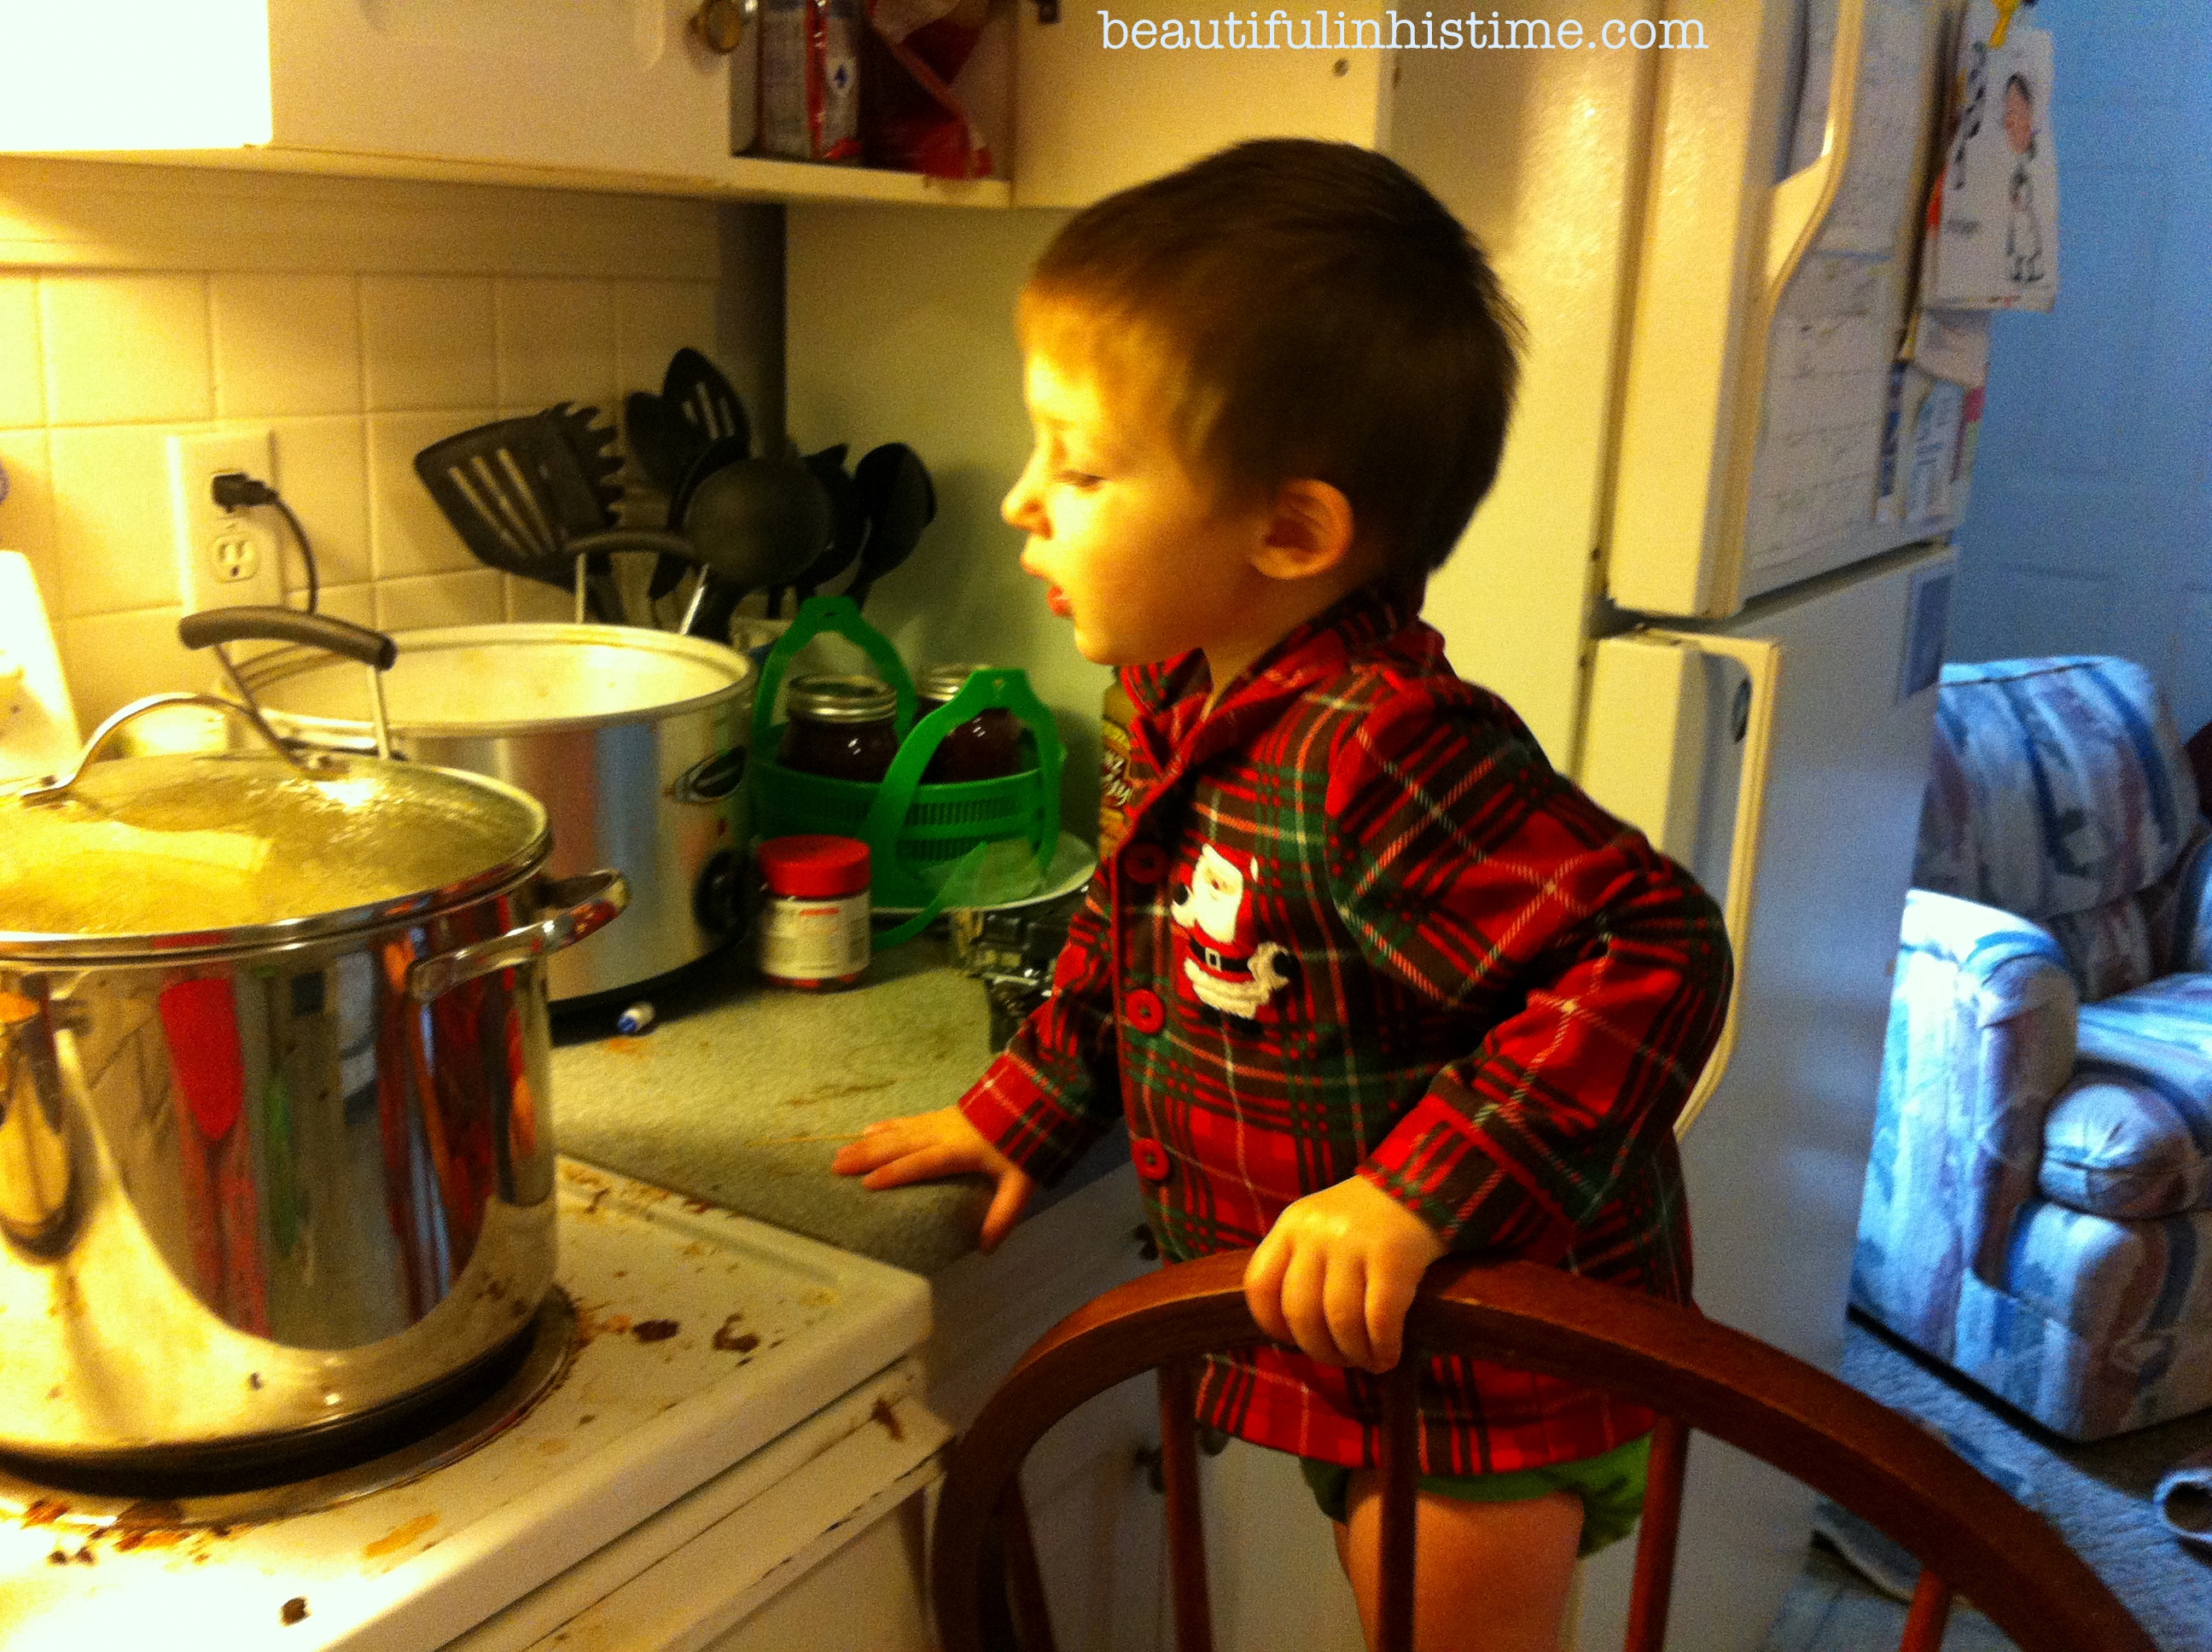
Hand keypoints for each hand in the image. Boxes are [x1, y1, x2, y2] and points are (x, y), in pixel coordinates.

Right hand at [831, 1107, 1037, 1251]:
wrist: (1030, 1104)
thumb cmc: (1024, 1148)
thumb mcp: (1021, 1185)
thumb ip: (1004, 1216)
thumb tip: (985, 1250)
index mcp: (960, 1151)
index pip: (923, 1163)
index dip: (897, 1172)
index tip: (868, 1184)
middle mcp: (942, 1134)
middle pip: (900, 1145)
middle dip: (867, 1156)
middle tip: (836, 1168)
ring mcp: (939, 1122)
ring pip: (897, 1132)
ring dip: (867, 1143)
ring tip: (840, 1154)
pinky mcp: (940, 1116)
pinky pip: (906, 1121)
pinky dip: (884, 1126)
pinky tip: (867, 1130)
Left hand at [1244, 1176, 1446, 1372]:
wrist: (1424, 1185)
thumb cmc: (1368, 1220)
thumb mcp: (1320, 1226)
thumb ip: (1301, 1265)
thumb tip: (1294, 1333)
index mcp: (1292, 1225)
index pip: (1260, 1286)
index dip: (1273, 1325)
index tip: (1295, 1341)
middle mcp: (1317, 1232)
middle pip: (1300, 1312)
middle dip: (1320, 1349)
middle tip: (1341, 1360)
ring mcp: (1354, 1242)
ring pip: (1340, 1320)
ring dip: (1354, 1353)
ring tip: (1368, 1360)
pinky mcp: (1393, 1257)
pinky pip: (1379, 1319)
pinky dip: (1383, 1348)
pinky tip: (1389, 1356)